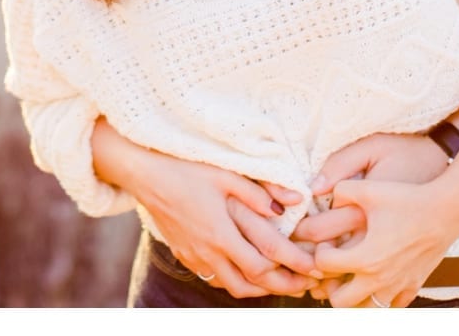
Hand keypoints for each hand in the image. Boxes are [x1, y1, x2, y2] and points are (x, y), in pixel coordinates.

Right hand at [131, 152, 321, 298]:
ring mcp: (194, 256)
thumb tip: (294, 201)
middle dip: (281, 287)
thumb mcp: (225, 174)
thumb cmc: (185, 169)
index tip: (314, 269)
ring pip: (230, 286)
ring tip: (279, 282)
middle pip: (249, 284)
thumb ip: (258, 192)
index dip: (291, 270)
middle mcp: (208, 252)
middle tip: (304, 284)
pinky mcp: (184, 255)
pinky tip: (244, 272)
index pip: (263, 264)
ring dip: (257, 289)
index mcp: (221, 233)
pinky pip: (213, 278)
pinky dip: (234, 281)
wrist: (145, 175)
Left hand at [293, 131, 451, 299]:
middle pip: (339, 301)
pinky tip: (376, 278)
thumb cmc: (407, 196)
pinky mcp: (414, 285)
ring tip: (350, 275)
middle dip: (330, 283)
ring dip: (353, 296)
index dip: (318, 251)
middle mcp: (379, 278)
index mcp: (364, 256)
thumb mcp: (367, 186)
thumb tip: (321, 192)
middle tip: (333, 263)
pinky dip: (380, 297)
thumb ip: (338, 188)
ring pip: (365, 309)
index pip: (324, 266)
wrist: (447, 208)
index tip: (324, 239)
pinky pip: (392, 306)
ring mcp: (398, 285)